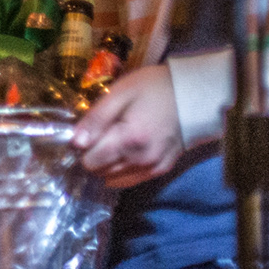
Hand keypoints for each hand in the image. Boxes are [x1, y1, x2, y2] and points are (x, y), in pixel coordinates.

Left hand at [72, 64, 183, 188]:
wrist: (193, 94)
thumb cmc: (152, 88)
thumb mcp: (119, 94)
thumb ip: (96, 119)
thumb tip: (75, 142)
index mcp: (129, 140)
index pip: (91, 162)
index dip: (83, 147)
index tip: (87, 131)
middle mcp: (141, 160)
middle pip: (101, 171)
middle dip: (95, 155)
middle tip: (101, 133)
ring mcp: (154, 168)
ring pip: (115, 179)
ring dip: (108, 163)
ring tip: (113, 140)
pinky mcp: (163, 169)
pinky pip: (133, 179)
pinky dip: (123, 169)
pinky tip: (125, 151)